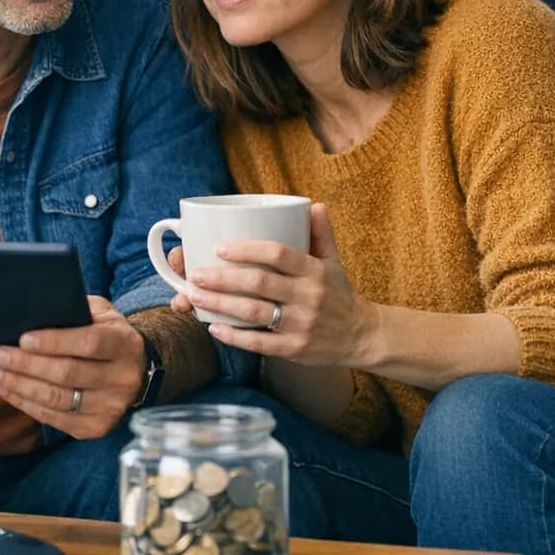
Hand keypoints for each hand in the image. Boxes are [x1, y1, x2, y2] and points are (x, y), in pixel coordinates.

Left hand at [0, 296, 144, 438]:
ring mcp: (111, 407)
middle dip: (27, 365)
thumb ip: (75, 310)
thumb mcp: (101, 314)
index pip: (89, 342)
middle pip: (68, 374)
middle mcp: (123, 378)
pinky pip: (54, 418)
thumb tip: (32, 314)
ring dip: (20, 386)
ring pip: (57, 399)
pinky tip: (7, 390)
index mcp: (126, 344)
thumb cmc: (107, 335)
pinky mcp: (95, 427)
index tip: (23, 339)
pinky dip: (26, 404)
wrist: (134, 371)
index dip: (54, 342)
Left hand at [174, 203, 374, 365]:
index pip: (278, 254)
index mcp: (314, 271)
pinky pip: (259, 343)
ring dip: (220, 305)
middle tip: (195, 274)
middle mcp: (308, 296)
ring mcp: (301, 324)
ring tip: (194, 297)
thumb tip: (314, 205)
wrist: (361, 336)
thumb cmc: (339, 294)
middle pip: (259, 283)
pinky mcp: (294, 349)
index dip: (247, 250)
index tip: (219, 247)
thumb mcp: (333, 262)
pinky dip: (235, 336)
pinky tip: (214, 328)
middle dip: (222, 278)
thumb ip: (321, 234)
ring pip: (254, 313)